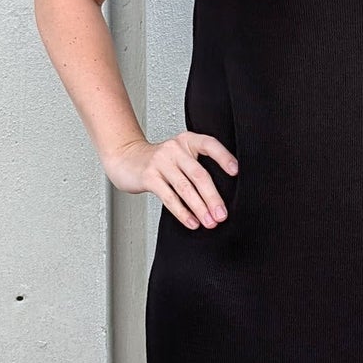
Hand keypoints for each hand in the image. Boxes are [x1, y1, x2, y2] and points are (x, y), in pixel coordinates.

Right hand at [105, 130, 236, 229]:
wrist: (125, 158)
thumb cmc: (158, 161)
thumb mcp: (179, 156)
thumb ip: (196, 167)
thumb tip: (219, 197)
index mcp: (187, 141)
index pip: (210, 145)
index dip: (224, 157)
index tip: (236, 172)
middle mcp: (175, 149)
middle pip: (199, 174)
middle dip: (213, 197)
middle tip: (222, 215)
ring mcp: (161, 162)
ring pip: (185, 188)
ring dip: (200, 208)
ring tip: (210, 222)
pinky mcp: (149, 176)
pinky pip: (169, 197)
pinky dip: (182, 212)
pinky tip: (191, 222)